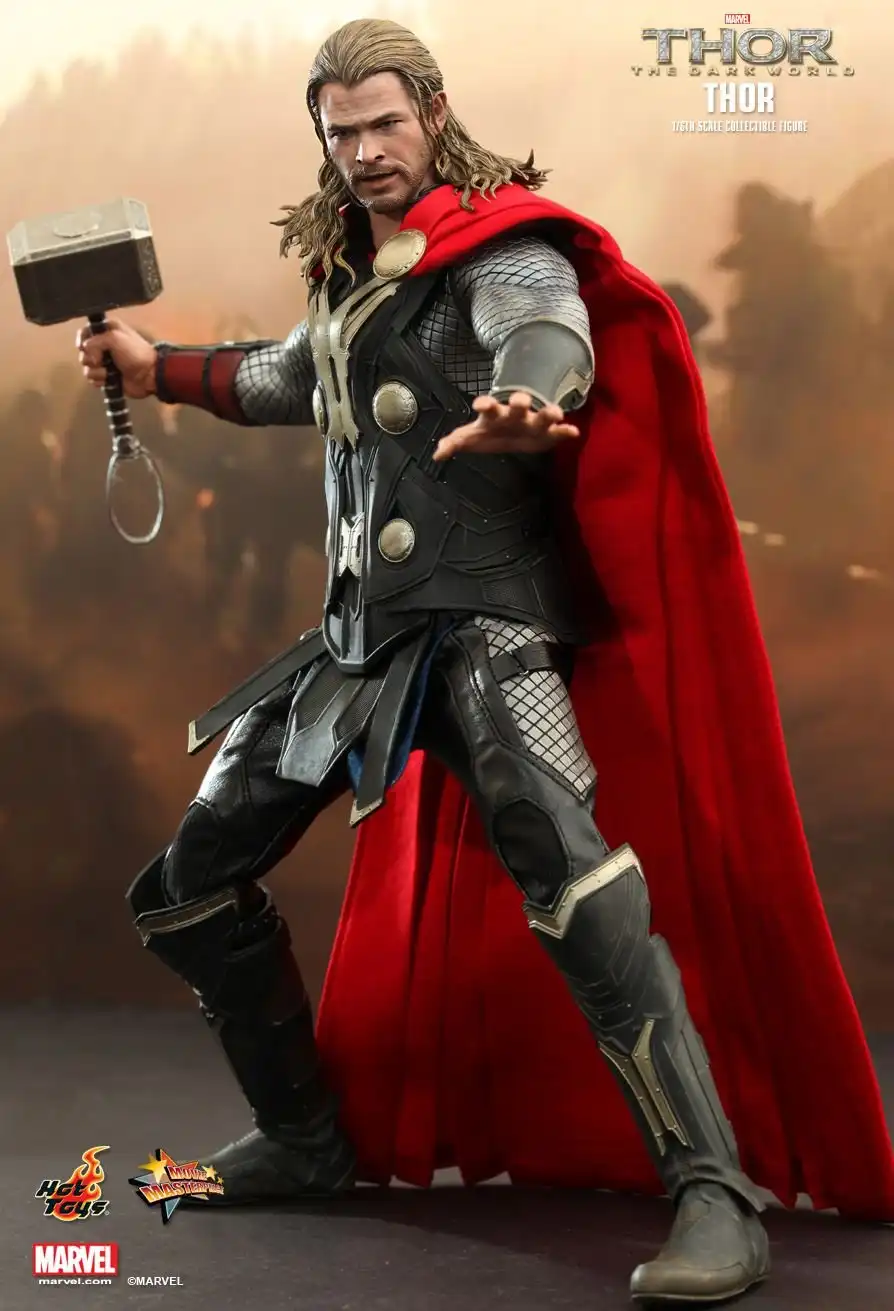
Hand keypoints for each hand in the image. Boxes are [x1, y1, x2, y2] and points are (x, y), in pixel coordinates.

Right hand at [76, 316, 157, 398]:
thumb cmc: (135, 353)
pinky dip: (99, 380)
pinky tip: (108, 380)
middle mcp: (104, 345)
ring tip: (108, 372)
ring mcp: (105, 362)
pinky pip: (92, 378)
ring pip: (86, 366)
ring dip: (96, 371)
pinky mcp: (106, 376)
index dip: (82, 339)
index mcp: (108, 331)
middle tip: (100, 360)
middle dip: (90, 357)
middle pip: (83, 351)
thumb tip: (87, 353)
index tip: (84, 346)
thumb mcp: (114, 338)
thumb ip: (95, 341)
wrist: (149, 375)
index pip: (85, 331)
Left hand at [432, 392, 579, 461]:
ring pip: (542, 415)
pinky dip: (566, 431)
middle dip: (519, 402)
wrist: (511, 434)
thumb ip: (453, 443)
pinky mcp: (547, 434)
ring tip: (556, 414)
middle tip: (520, 401)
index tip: (481, 404)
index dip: (485, 405)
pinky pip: (558, 432)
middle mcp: (515, 416)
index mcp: (494, 416)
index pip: (488, 407)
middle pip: (518, 406)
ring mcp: (532, 423)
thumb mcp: (469, 438)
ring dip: (549, 413)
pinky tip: (573, 432)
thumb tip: (437, 454)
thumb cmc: (489, 433)